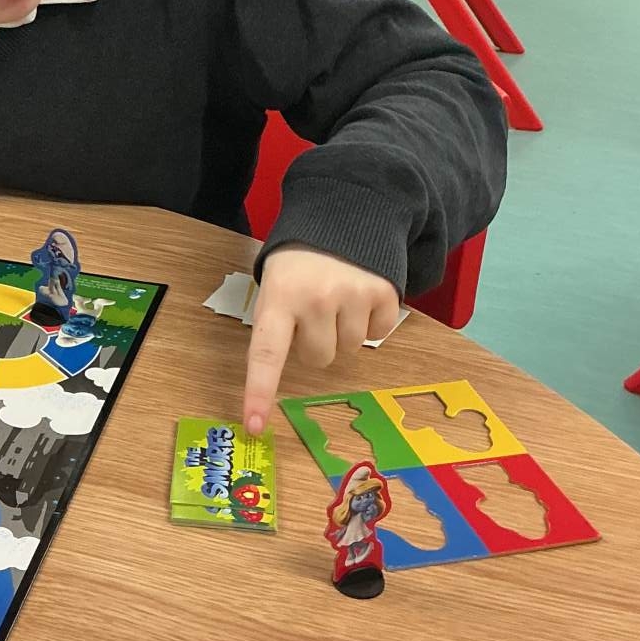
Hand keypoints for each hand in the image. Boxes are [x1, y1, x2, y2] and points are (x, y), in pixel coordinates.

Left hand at [243, 246, 399, 432]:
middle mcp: (316, 299)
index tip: (254, 425)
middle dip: (316, 343)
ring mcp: (353, 296)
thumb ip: (278, 326)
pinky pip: (379, 333)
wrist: (342, 215)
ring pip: (349, 349)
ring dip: (344, 331)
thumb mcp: (277, 285)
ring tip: (337, 297)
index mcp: (279, 298)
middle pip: (319, 358)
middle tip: (313, 311)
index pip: (265, 354)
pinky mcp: (385, 293)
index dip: (259, 392)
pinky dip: (371, 320)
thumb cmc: (299, 262)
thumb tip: (278, 379)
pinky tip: (360, 294)